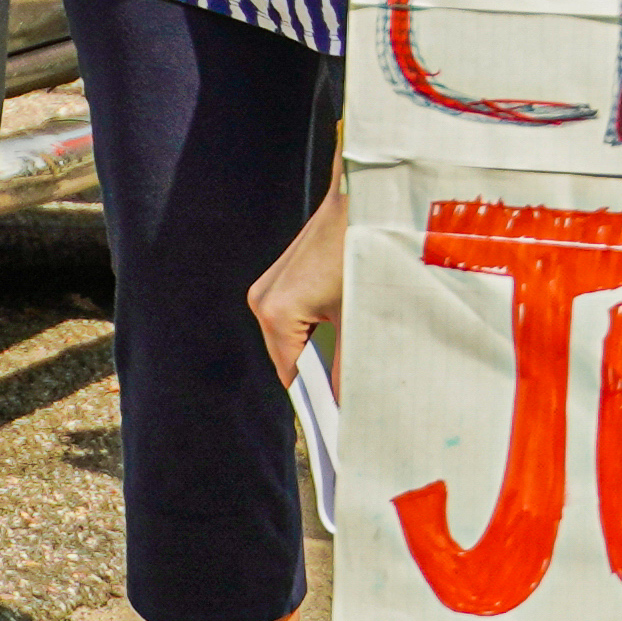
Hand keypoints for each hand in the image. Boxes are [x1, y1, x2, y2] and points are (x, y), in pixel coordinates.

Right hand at [246, 190, 350, 385]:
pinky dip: (312, 330)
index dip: (313, 399)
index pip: (290, 375)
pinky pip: (290, 318)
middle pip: (288, 358)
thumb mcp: (357, 312)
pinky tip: (337, 332)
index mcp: (276, 313)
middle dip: (316, 375)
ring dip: (315, 351)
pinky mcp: (277, 279)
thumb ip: (349, 362)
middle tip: (347, 395)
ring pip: (289, 339)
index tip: (333, 419)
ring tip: (345, 363)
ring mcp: (266, 288)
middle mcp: (262, 301)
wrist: (357, 201)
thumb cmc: (359, 252)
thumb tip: (344, 400)